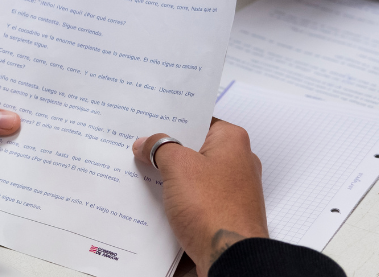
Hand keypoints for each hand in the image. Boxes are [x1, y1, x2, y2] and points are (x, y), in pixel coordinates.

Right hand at [132, 119, 267, 276]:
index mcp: (232, 141)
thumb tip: (146, 144)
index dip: (172, 122)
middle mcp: (237, 163)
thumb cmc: (213, 209)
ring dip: (170, 178)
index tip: (148, 122)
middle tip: (140, 149)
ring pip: (193, 176)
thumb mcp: (177, 166)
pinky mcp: (224, 213)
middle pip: (194, 149)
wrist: (230, 257)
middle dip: (167, 151)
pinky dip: (178, 200)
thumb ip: (159, 148)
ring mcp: (232, 190)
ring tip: (143, 175)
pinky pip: (196, 199)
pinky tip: (157, 202)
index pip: (197, 120)